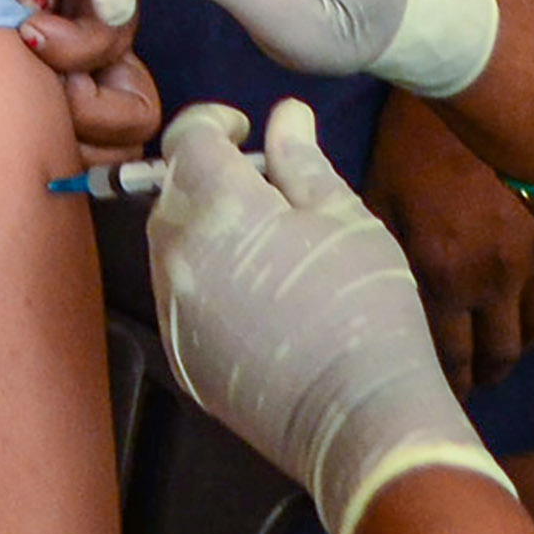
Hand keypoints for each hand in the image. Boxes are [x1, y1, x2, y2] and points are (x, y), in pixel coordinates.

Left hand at [0, 0, 154, 157]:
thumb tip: (34, 1)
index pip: (113, 35)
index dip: (77, 47)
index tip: (25, 33)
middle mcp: (96, 32)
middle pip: (132, 104)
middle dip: (88, 113)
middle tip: (31, 95)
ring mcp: (76, 70)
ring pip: (111, 138)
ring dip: (74, 142)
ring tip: (21, 121)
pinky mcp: (45, 94)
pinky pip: (70, 145)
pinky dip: (51, 154)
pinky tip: (7, 140)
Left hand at [144, 100, 499, 533]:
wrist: (359, 417)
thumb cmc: (364, 305)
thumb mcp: (345, 219)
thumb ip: (303, 162)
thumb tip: (284, 117)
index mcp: (218, 207)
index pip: (186, 138)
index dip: (212, 122)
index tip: (244, 130)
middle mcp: (177, 254)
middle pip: (172, 191)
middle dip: (208, 175)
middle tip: (268, 189)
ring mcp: (173, 309)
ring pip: (169, 244)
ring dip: (203, 226)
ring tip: (267, 243)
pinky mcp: (180, 353)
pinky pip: (179, 293)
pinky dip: (204, 277)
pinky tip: (256, 295)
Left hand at [364, 94, 533, 395]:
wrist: (478, 82)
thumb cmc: (412, 140)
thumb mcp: (378, 196)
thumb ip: (379, 254)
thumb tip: (368, 298)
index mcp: (441, 275)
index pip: (447, 356)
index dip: (445, 384)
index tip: (439, 397)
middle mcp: (494, 279)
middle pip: (500, 355)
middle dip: (485, 375)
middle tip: (474, 381)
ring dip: (519, 345)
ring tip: (503, 349)